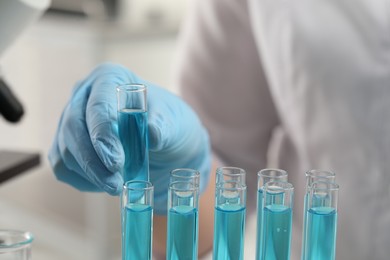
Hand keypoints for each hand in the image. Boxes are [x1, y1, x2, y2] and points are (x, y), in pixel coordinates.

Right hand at [49, 63, 210, 213]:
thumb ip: (163, 126)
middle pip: (73, 128)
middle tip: (115, 184)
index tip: (116, 162)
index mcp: (110, 78)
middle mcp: (84, 95)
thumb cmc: (169, 125)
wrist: (166, 142)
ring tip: (116, 186)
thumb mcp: (174, 122)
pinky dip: (83, 180)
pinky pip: (63, 166)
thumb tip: (152, 135)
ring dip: (90, 175)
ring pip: (65, 150)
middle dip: (92, 161)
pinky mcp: (67, 144)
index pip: (98, 105)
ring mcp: (71, 119)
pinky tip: (105, 183)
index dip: (103, 134)